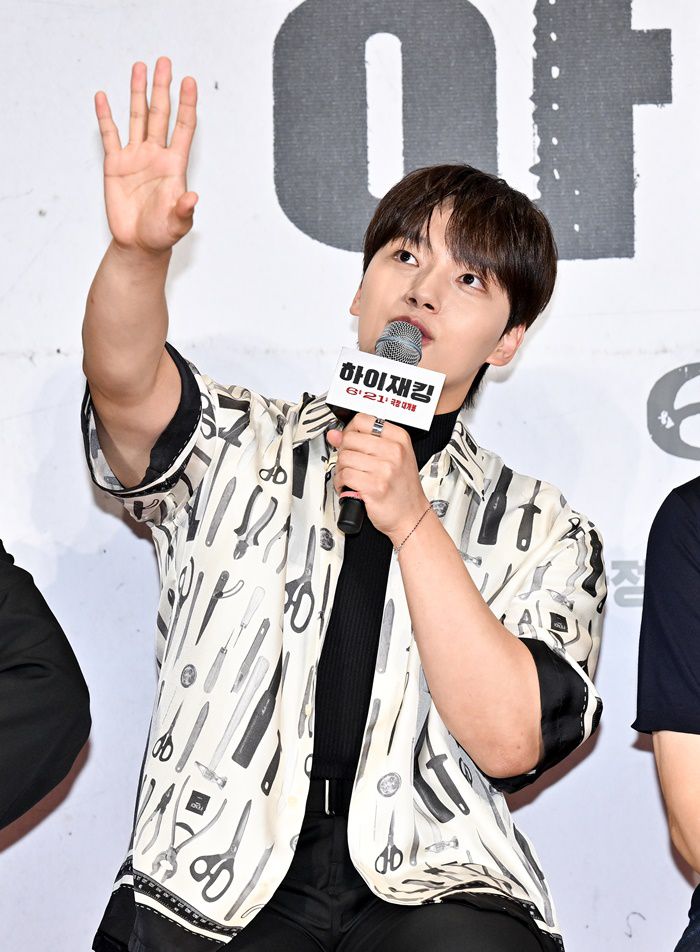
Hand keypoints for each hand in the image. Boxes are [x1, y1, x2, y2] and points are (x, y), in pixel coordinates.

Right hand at [95, 57, 197, 254]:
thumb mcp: (178, 224)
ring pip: (137, 117)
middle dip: (162, 88)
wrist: (139, 244)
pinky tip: (104, 97)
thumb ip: (184, 210)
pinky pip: (110, 135)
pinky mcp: (115, 165)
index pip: (183, 128)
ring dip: (138, 93)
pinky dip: (106, 116)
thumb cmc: (162, 234)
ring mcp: (135, 157)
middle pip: (160, 114)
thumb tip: (193, 198)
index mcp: (174, 165)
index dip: (186, 105)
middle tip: (164, 62)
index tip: (189, 82)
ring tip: (139, 68)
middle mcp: (155, 155)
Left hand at [327, 414, 428, 543]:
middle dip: (344, 452)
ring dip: (341, 469)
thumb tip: (335, 434)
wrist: (411, 515)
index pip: (363, 420)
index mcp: (399, 438)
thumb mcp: (391, 458)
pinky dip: (341, 482)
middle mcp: (394, 451)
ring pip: (344, 457)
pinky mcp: (374, 486)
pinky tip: (349, 486)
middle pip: (350, 438)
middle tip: (350, 463)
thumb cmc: (402, 488)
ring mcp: (385, 469)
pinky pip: (344, 475)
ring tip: (351, 476)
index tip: (350, 440)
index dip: (350, 430)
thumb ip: (364, 442)